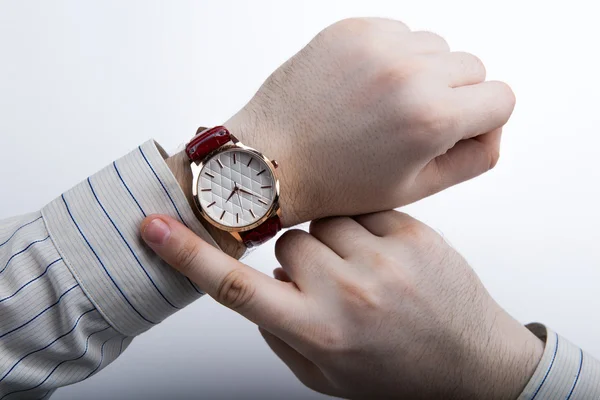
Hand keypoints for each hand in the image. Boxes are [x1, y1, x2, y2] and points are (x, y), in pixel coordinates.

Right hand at [140, 211, 542, 398]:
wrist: (472, 362)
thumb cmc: (395, 372)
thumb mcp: (323, 372)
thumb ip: (277, 331)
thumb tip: (258, 283)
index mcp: (315, 331)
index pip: (234, 288)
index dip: (187, 256)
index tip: (154, 227)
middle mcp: (345, 293)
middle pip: (287, 242)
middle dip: (300, 259)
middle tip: (331, 283)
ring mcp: (382, 260)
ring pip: (324, 221)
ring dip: (334, 242)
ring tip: (365, 272)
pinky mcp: (412, 234)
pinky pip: (364, 211)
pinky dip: (366, 230)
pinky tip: (386, 258)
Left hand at [218, 17, 514, 225]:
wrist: (268, 160)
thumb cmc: (336, 183)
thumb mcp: (415, 188)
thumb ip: (473, 157)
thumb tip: (491, 123)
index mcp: (430, 118)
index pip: (501, 98)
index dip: (481, 121)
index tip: (451, 134)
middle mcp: (409, 72)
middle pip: (472, 67)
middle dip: (454, 96)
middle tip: (412, 124)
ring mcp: (377, 44)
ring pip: (436, 46)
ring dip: (423, 72)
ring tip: (384, 106)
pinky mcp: (350, 29)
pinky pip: (399, 33)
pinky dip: (392, 56)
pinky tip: (364, 87)